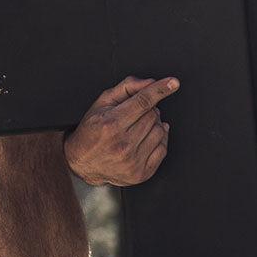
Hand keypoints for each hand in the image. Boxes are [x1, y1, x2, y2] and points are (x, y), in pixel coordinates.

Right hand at [64, 76, 178, 186]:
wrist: (82, 163)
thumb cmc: (91, 131)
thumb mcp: (102, 103)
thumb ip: (126, 88)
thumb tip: (150, 83)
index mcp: (112, 124)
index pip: (143, 101)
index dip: (160, 89)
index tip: (173, 83)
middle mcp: (123, 145)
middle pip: (153, 116)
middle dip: (149, 110)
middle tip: (138, 113)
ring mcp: (133, 161)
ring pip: (160, 131)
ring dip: (155, 125)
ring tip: (140, 126)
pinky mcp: (140, 174)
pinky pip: (163, 150)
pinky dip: (160, 140)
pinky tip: (148, 137)